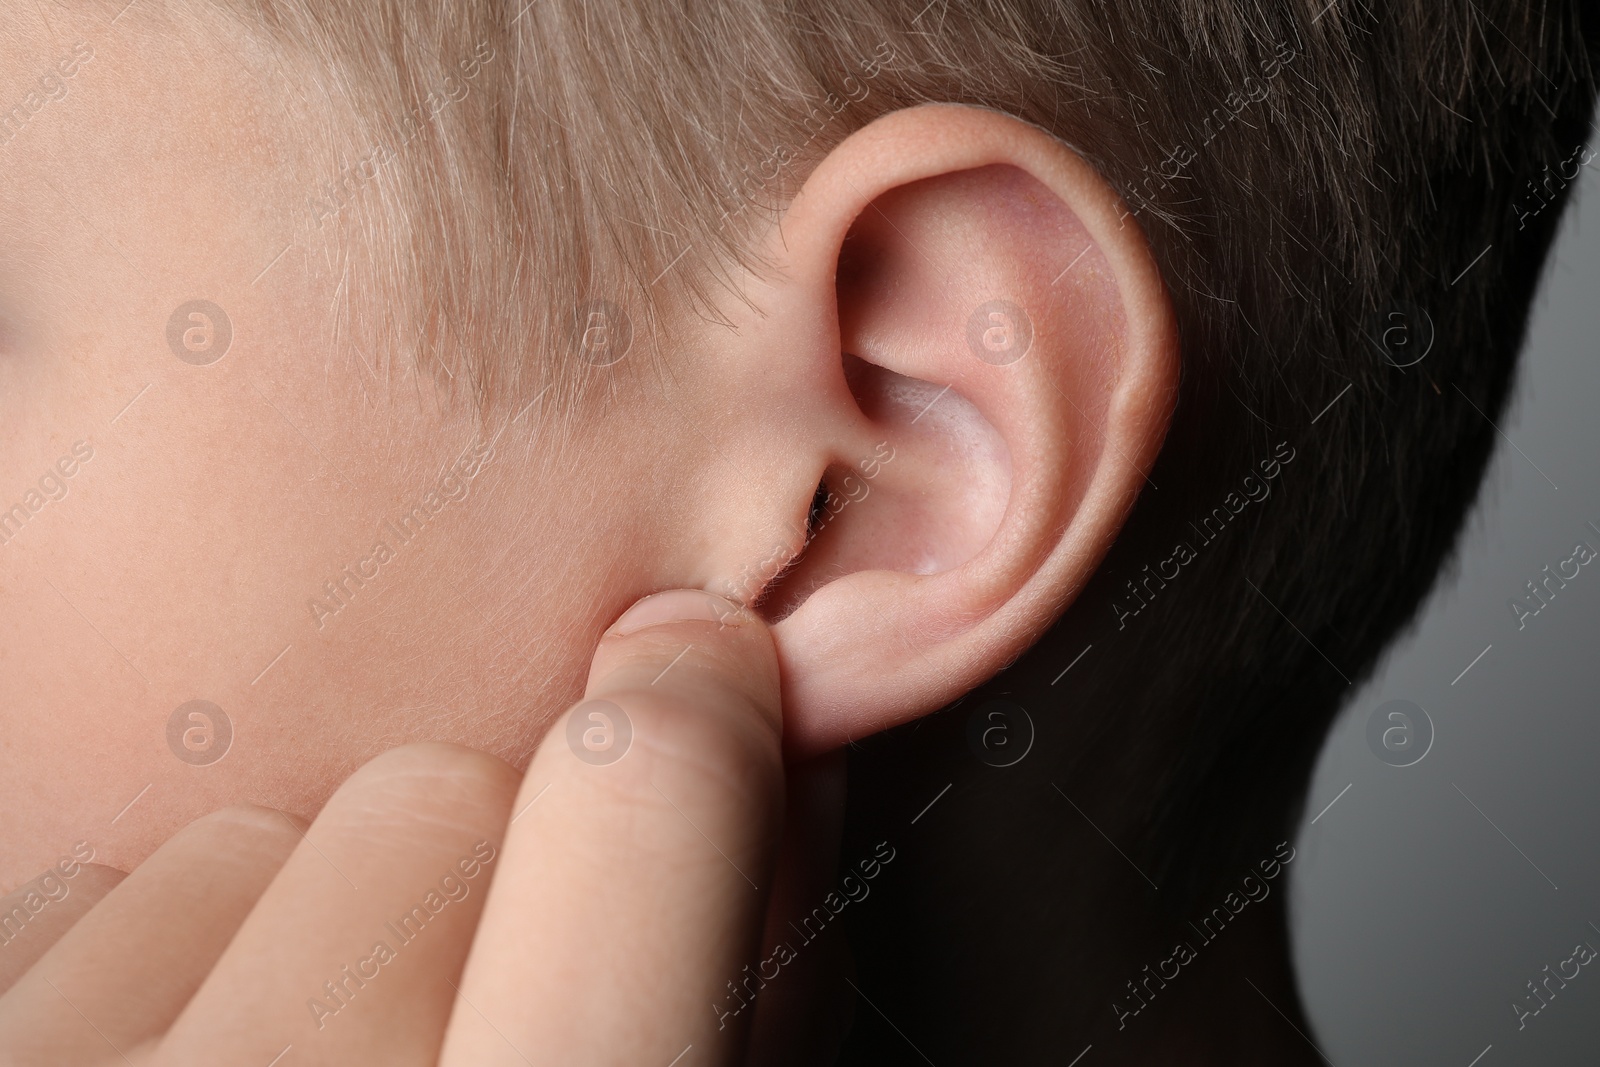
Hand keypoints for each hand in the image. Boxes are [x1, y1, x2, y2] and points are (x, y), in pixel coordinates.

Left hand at [0, 589, 849, 1064]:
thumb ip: (735, 951)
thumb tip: (763, 732)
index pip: (638, 800)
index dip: (696, 714)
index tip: (685, 677)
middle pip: (422, 802)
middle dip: (474, 878)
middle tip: (468, 1011)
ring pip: (232, 844)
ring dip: (287, 936)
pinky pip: (60, 909)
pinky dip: (135, 981)